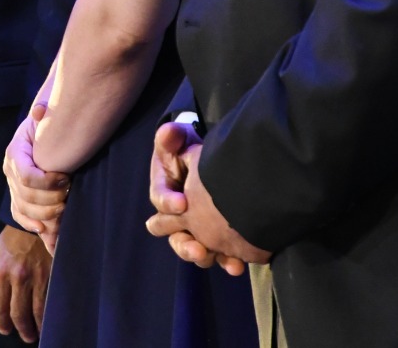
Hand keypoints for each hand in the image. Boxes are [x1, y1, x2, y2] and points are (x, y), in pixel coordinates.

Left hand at [0, 225, 50, 343]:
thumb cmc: (16, 234)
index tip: (4, 329)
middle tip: (24, 336)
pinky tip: (51, 319)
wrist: (37, 218)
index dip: (1, 321)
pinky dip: (51, 312)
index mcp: (3, 270)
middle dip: (20, 328)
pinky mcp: (53, 274)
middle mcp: (19, 277)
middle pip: (17, 312)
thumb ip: (3, 273)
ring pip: (37, 310)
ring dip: (37, 326)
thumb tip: (6, 293)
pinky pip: (52, 299)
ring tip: (38, 333)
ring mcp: (38, 277)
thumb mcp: (2, 251)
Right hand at [4, 103, 69, 252]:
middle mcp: (10, 171)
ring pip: (23, 209)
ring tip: (64, 209)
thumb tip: (40, 111)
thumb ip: (43, 113)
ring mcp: (13, 186)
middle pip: (25, 196)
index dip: (47, 182)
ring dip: (44, 214)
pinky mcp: (18, 197)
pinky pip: (19, 215)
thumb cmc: (47, 126)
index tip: (66, 178)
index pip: (26, 176)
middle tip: (69, 194)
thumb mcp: (45, 116)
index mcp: (15, 152)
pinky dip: (30, 224)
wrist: (43, 133)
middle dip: (49, 200)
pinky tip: (43, 229)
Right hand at [147, 121, 216, 268]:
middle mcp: (178, 217)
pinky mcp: (217, 236)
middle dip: (185, 244)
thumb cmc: (188, 149)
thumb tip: (168, 132)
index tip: (183, 203)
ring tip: (216, 258)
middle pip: (175, 236)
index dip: (169, 203)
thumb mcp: (178, 140)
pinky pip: (219, 254)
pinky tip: (237, 265)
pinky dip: (227, 260)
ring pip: (195, 250)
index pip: (161, 201)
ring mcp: (197, 229)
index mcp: (165, 193)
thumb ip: (171, 137)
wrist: (214, 160)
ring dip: (205, 256)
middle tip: (198, 249)